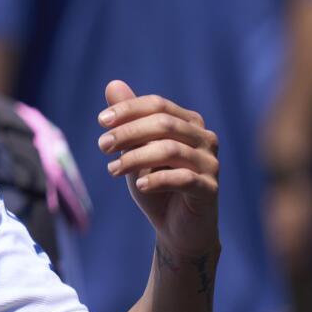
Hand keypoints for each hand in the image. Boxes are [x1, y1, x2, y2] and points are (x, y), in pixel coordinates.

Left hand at [98, 80, 219, 258]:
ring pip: (171, 150)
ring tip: (113, 169)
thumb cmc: (156, 182)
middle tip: (102, 145)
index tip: (101, 121)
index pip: (158, 105)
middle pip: (164, 124)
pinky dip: (157, 179)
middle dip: (128, 132)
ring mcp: (211, 164)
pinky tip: (139, 184)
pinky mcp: (210, 189)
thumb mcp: (135, 150)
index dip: (128, 109)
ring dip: (136, 157)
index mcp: (188, 123)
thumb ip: (128, 120)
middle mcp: (205, 139)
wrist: (177, 228)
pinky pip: (183, 178)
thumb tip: (112, 84)